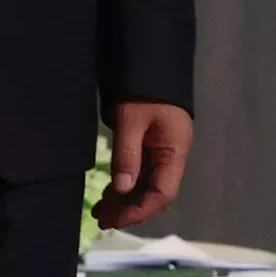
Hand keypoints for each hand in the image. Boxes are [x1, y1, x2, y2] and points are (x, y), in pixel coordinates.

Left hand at [93, 100, 193, 230]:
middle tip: (101, 219)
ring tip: (100, 210)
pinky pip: (142, 171)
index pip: (162, 193)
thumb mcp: (131, 119)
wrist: (149, 57)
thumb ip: (127, 155)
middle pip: (155, 192)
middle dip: (129, 208)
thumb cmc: (143, 88)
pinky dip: (126, 183)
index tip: (115, 219)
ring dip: (125, 198)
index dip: (139, 210)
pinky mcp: (153, 142)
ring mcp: (164, 148)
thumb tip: (121, 189)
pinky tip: (109, 192)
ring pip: (147, 183)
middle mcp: (173, 154)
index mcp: (175, 150)